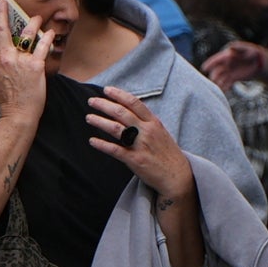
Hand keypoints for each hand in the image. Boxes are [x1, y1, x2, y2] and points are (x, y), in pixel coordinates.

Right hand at [0, 3, 52, 125]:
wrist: (17, 115)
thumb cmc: (7, 102)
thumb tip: (1, 58)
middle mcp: (5, 59)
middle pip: (3, 30)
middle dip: (3, 13)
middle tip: (3, 1)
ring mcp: (20, 61)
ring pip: (25, 35)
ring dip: (31, 22)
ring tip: (36, 17)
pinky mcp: (35, 66)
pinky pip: (42, 47)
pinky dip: (47, 38)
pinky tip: (50, 32)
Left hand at [87, 87, 196, 205]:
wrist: (178, 176)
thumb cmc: (168, 154)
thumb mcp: (161, 132)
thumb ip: (146, 122)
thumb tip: (129, 111)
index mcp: (154, 122)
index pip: (134, 103)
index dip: (119, 95)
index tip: (107, 90)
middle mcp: (147, 131)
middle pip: (122, 113)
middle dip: (104, 105)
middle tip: (91, 101)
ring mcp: (141, 145)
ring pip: (116, 129)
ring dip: (100, 121)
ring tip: (89, 117)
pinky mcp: (136, 160)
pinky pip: (115, 150)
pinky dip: (102, 145)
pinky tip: (92, 141)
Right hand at [204, 40, 267, 88]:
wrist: (259, 62)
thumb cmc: (252, 52)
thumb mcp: (246, 49)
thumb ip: (238, 48)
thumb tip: (230, 48)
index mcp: (227, 56)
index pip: (216, 60)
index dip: (209, 64)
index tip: (204, 68)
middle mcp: (226, 64)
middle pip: (217, 71)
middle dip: (213, 76)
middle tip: (212, 82)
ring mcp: (229, 71)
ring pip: (221, 78)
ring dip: (218, 83)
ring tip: (217, 89)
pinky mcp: (233, 78)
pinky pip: (227, 83)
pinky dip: (225, 87)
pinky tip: (223, 91)